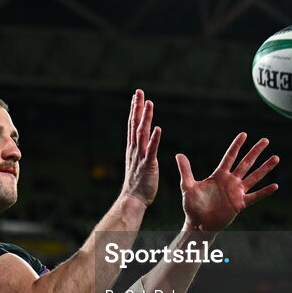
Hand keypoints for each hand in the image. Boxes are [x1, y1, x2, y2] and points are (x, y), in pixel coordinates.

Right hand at [121, 89, 161, 205]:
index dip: (135, 110)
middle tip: (139, 92)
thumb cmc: (137, 184)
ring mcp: (140, 156)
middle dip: (137, 107)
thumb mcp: (137, 164)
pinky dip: (155, 139)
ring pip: (142, 133)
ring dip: (146, 117)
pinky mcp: (148, 165)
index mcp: (133, 148)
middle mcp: (135, 149)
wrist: (133, 199)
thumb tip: (144, 144)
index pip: (133, 125)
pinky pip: (152, 150)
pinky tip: (158, 128)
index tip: (137, 96)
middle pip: (135, 124)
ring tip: (149, 103)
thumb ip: (140, 152)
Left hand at [176, 133, 278, 231]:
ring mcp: (237, 192)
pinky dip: (265, 192)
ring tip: (276, 158)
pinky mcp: (240, 204)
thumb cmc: (192, 206)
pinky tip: (275, 186)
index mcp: (219, 175)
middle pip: (246, 163)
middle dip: (255, 152)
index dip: (237, 146)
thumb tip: (179, 155)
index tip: (244, 134)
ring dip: (265, 168)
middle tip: (265, 140)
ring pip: (254, 177)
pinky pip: (255, 196)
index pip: (230, 157)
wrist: (198, 224)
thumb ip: (186, 171)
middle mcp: (230, 181)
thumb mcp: (187, 186)